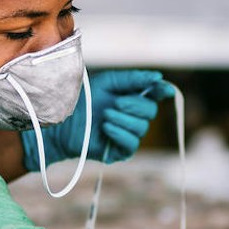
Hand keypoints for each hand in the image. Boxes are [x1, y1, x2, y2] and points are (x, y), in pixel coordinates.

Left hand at [25, 70, 174, 169]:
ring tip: (104, 115)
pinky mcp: (121, 151)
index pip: (156, 95)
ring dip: (122, 119)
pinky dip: (119, 133)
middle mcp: (134, 117)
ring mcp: (129, 135)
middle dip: (134, 105)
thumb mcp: (108, 83)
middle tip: (115, 103)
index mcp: (133, 98)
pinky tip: (105, 128)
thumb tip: (158, 77)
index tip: (164, 90)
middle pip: (150, 111)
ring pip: (141, 127)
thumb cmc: (84, 101)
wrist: (63, 122)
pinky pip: (132, 142)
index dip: (162, 91)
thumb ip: (133, 79)